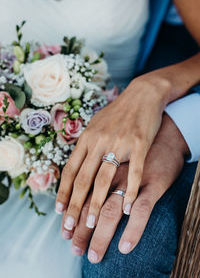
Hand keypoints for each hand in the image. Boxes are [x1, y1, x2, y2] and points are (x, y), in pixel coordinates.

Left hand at [56, 76, 172, 230]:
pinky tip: (126, 208)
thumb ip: (85, 145)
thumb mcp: (95, 124)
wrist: (142, 95)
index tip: (59, 210)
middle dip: (75, 205)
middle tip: (70, 226)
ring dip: (96, 203)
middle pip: (83, 178)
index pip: (70, 170)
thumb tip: (74, 164)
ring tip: (92, 223)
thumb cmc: (118, 112)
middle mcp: (99, 141)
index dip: (64, 192)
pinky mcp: (139, 145)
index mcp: (87, 138)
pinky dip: (129, 191)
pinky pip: (133, 172)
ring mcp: (119, 143)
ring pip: (103, 179)